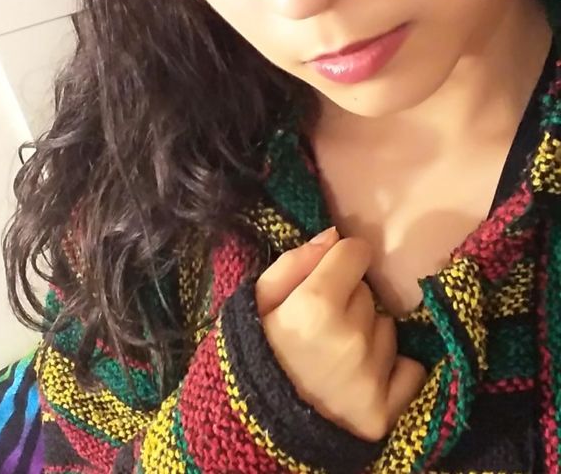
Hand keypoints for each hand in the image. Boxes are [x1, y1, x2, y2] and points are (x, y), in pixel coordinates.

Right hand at [255, 226, 426, 440]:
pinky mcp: (385, 410)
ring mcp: (371, 375)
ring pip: (386, 327)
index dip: (340, 261)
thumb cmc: (256, 353)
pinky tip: (363, 379)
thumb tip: (334, 235)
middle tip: (321, 327)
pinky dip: (394, 372)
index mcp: (315, 304)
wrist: (253, 428)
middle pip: (369, 292)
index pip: (356, 251)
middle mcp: (350, 336)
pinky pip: (410, 369)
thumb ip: (294, 262)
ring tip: (336, 356)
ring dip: (368, 335)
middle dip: (349, 301)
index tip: (329, 277)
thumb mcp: (258, 300)